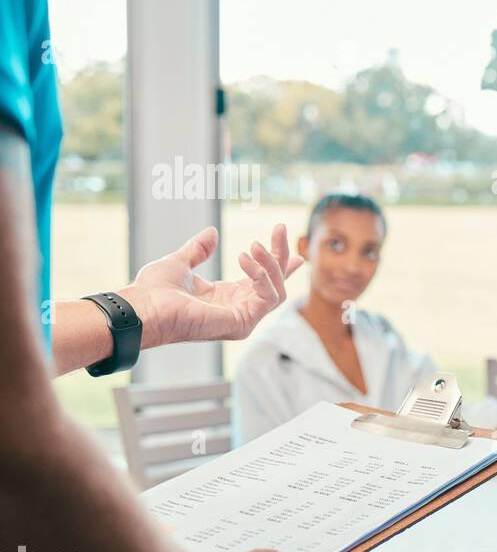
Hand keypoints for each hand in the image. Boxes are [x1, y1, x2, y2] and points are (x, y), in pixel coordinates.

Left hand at [121, 225, 303, 348]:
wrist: (143, 308)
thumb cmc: (153, 292)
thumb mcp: (180, 263)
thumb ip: (198, 250)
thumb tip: (211, 232)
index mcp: (227, 298)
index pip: (263, 282)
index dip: (280, 267)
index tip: (297, 253)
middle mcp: (239, 309)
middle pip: (276, 283)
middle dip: (281, 255)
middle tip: (280, 228)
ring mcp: (243, 319)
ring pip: (278, 290)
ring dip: (272, 264)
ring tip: (254, 245)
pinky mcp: (242, 323)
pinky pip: (268, 297)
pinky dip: (262, 275)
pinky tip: (246, 258)